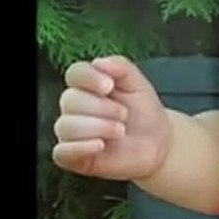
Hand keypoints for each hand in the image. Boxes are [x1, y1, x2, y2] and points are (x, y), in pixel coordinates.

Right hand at [52, 56, 173, 180]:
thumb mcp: (138, 84)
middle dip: (100, 107)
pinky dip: (79, 148)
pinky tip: (100, 145)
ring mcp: (71, 133)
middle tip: (124, 115)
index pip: (74, 74)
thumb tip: (99, 62)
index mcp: (87, 86)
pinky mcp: (72, 157)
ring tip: (120, 131)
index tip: (109, 86)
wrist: (158, 143)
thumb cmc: (144, 113)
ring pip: (65, 126)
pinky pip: (61, 152)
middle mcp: (74, 108)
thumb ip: (120, 66)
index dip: (89, 77)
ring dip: (96, 127)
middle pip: (69, 100)